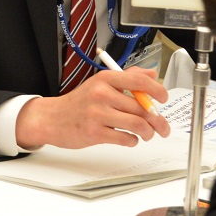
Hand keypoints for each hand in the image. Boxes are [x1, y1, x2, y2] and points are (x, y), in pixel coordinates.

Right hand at [14, 68, 170, 148]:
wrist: (52, 119)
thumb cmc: (79, 103)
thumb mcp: (100, 84)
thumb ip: (127, 77)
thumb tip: (152, 74)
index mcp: (105, 79)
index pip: (139, 81)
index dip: (157, 90)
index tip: (164, 98)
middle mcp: (101, 94)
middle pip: (142, 107)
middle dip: (158, 120)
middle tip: (162, 127)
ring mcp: (97, 113)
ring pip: (137, 124)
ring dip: (148, 132)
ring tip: (147, 134)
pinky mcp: (94, 132)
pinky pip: (125, 138)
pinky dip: (132, 141)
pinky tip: (129, 139)